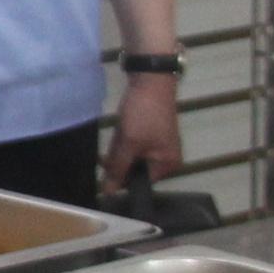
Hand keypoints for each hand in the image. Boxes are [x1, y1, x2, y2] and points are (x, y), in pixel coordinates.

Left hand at [104, 74, 184, 192]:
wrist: (150, 78)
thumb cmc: (144, 114)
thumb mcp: (129, 144)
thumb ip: (118, 169)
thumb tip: (108, 193)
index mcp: (167, 165)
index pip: (139, 182)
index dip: (121, 177)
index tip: (106, 168)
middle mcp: (166, 158)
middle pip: (133, 168)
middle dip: (119, 158)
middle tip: (117, 140)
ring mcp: (157, 144)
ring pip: (129, 155)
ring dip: (119, 146)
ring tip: (122, 129)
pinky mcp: (149, 132)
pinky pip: (131, 143)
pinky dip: (122, 138)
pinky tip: (121, 126)